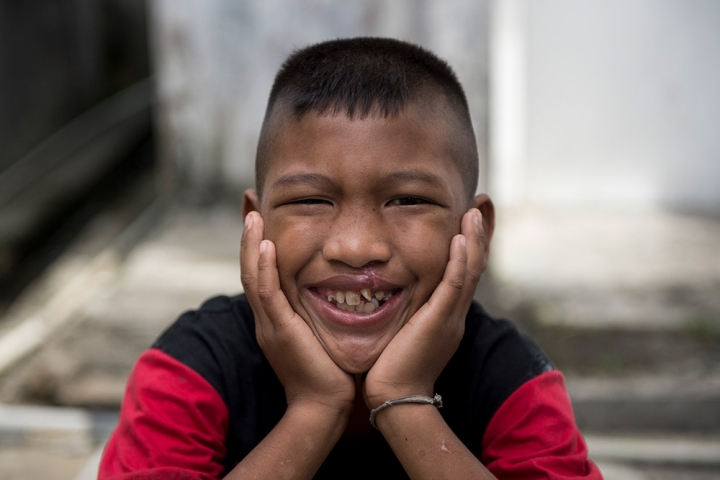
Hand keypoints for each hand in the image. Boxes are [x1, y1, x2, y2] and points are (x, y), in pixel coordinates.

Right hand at [240, 211, 355, 413]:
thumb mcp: (322, 336)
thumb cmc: (331, 373)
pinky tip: (268, 245)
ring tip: (252, 215)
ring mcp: (270, 324)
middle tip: (251, 207)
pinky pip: (267, 294)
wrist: (325, 406)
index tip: (263, 220)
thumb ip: (322, 314)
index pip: (262, 275)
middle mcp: (267, 318)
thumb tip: (342, 293)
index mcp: (276, 319)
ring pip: (252, 276)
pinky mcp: (279, 331)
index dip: (260, 247)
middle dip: (250, 238)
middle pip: (251, 269)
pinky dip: (265, 268)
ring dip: (252, 244)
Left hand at [363, 208, 486, 408]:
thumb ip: (403, 310)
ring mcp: (451, 317)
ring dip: (474, 239)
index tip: (467, 219)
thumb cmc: (390, 367)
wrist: (394, 396)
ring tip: (475, 211)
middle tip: (480, 206)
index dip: (468, 245)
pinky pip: (455, 285)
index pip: (463, 272)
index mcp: (446, 314)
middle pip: (474, 267)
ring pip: (471, 271)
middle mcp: (454, 313)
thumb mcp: (401, 330)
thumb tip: (386, 291)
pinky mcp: (440, 321)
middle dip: (478, 235)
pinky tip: (460, 239)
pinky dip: (460, 261)